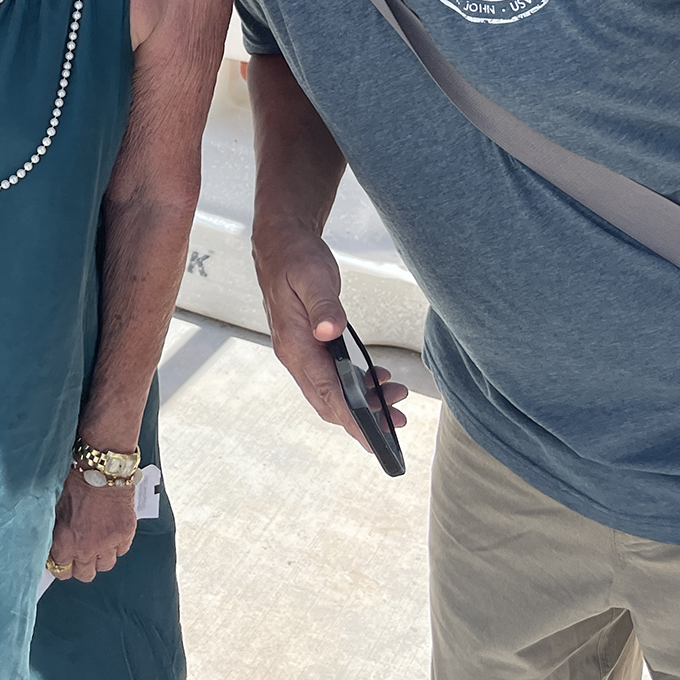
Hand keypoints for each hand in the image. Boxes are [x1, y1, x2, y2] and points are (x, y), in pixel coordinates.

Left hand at [47, 471, 136, 583]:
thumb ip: (55, 531)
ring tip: (97, 544)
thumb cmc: (76, 482)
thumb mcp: (55, 507)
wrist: (101, 469)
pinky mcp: (125, 535)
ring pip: (105, 566)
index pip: (61, 571)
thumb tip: (53, 545)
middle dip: (81, 566)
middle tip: (80, 554)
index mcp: (65, 541)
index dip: (61, 566)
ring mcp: (108, 543)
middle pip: (85, 574)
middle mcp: (86, 547)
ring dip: (100, 557)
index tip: (62, 561)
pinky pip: (121, 551)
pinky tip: (110, 533)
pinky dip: (116, 546)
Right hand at [254, 231, 408, 452]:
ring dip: (362, 403)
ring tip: (395, 398)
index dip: (352, 417)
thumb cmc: (295, 256)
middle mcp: (294, 354)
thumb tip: (330, 331)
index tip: (374, 436)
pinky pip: (331, 377)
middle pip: (328, 401)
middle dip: (363, 418)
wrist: (280, 243)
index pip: (326, 391)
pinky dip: (354, 386)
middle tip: (398, 420)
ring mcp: (300, 352)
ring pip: (330, 392)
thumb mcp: (312, 276)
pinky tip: (376, 379)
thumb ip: (323, 305)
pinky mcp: (309, 346)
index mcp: (294, 344)